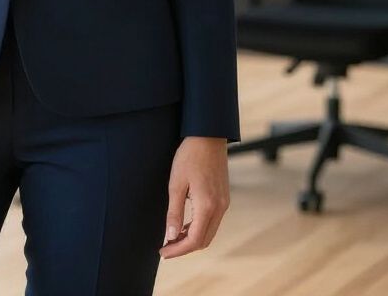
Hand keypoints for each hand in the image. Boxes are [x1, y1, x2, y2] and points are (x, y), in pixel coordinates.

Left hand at [159, 136, 229, 258]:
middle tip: (166, 248)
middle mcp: (220, 208)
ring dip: (192, 238)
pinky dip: (199, 228)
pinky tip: (185, 224)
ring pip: (209, 232)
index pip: (194, 240)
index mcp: (207, 206)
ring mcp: (224, 203)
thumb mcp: (176, 184)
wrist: (208, 136)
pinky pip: (213, 221)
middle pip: (204, 240)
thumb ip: (174, 212)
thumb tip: (170, 237)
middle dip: (185, 248)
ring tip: (173, 238)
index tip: (163, 253)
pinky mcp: (223, 198)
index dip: (178, 250)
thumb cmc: (189, 156)